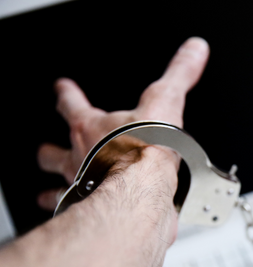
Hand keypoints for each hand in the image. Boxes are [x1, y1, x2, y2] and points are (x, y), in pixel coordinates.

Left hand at [36, 37, 209, 209]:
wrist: (142, 192)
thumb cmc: (145, 151)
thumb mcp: (164, 102)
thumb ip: (178, 74)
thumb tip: (194, 50)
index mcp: (92, 128)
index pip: (72, 104)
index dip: (67, 94)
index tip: (62, 88)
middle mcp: (80, 156)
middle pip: (54, 153)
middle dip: (49, 152)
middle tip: (45, 153)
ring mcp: (82, 185)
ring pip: (59, 187)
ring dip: (54, 189)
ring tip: (48, 194)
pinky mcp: (93, 209)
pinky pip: (78, 212)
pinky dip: (76, 213)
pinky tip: (79, 215)